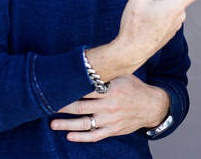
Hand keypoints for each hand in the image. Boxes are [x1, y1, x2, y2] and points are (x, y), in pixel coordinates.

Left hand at [51, 74, 168, 141]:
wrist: (152, 106)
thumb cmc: (135, 88)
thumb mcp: (123, 76)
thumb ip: (107, 73)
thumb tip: (88, 64)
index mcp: (112, 89)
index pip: (86, 90)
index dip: (70, 89)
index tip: (56, 88)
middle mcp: (110, 105)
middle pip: (81, 107)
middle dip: (63, 106)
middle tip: (48, 105)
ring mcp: (111, 120)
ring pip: (85, 123)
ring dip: (67, 124)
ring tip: (53, 124)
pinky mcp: (113, 130)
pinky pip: (95, 136)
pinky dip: (81, 137)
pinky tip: (70, 136)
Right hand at [111, 0, 200, 69]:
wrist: (130, 52)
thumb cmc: (134, 26)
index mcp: (176, 6)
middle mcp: (180, 15)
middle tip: (145, 1)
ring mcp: (176, 23)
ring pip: (169, 2)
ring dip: (157, 2)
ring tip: (144, 14)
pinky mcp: (171, 30)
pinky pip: (166, 12)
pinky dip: (157, 12)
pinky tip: (146, 21)